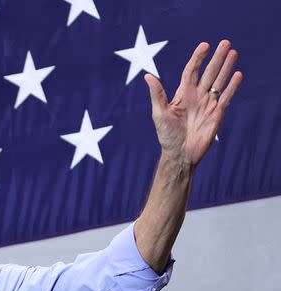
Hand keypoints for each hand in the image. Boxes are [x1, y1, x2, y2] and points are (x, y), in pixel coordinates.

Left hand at [144, 40, 242, 168]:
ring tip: (233, 52)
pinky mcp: (217, 114)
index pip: (192, 71)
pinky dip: (232, 86)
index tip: (205, 45)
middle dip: (217, 58)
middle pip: (209, 73)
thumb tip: (147, 76)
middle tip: (225, 42)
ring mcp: (208, 104)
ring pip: (219, 81)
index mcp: (183, 94)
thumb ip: (157, 94)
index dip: (198, 58)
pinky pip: (226, 97)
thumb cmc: (167, 135)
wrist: (180, 153)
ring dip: (226, 67)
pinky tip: (237, 74)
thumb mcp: (159, 113)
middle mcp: (197, 96)